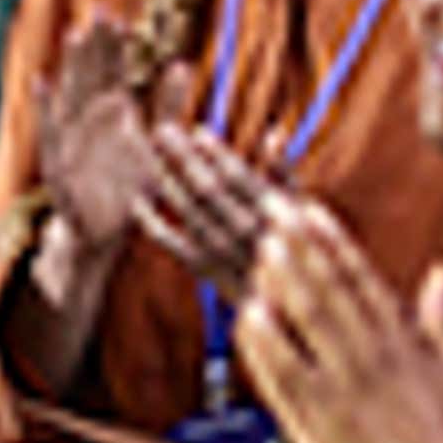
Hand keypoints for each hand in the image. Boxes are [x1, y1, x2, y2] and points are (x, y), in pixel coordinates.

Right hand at [30, 14, 167, 254]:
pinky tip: (41, 82)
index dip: (115, 45)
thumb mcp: (157, 144)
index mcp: (115, 111)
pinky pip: (51, 130)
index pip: (114, 70)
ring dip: (73, 67)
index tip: (120, 17)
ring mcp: (73, 136)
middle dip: (96, 44)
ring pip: (73, 94)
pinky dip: (45, 107)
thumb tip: (182, 63)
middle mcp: (92, 118)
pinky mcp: (59, 160)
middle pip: (93, 74)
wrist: (104, 232)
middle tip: (99, 11)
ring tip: (76, 35)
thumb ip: (168, 104)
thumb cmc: (131, 188)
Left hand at [134, 117, 285, 296]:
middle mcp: (246, 233)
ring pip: (187, 211)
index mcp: (272, 214)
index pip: (237, 176)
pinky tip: (138, 201)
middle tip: (163, 131)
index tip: (197, 132)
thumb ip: (285, 172)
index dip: (215, 152)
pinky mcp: (204, 271)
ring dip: (166, 180)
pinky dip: (152, 223)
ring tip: (151, 155)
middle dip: (183, 157)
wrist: (289, 310)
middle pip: (207, 188)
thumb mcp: (304, 211)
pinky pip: (172, 244)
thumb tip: (273, 132)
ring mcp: (223, 253)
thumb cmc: (299, 250)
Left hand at [236, 206, 442, 442]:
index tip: (309, 209)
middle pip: (332, 288)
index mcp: (402, 338)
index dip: (333, 240)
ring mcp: (348, 386)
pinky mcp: (326, 420)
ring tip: (262, 247)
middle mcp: (374, 354)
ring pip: (311, 323)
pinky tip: (250, 314)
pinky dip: (269, 344)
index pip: (362, 277)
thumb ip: (438, 314)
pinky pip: (289, 375)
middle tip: (274, 210)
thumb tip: (440, 271)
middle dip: (302, 246)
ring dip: (285, 282)